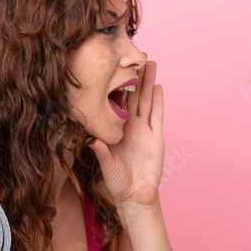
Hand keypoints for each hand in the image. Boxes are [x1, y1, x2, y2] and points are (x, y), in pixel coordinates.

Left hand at [87, 59, 165, 208]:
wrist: (134, 196)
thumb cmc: (117, 182)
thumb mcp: (106, 166)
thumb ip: (101, 153)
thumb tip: (91, 140)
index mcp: (116, 129)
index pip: (116, 103)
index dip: (116, 85)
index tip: (114, 67)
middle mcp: (130, 126)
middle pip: (134, 96)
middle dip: (136, 76)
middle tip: (136, 54)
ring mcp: (144, 130)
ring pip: (146, 101)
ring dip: (149, 82)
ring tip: (150, 62)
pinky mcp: (156, 138)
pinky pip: (157, 116)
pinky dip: (158, 101)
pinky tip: (158, 86)